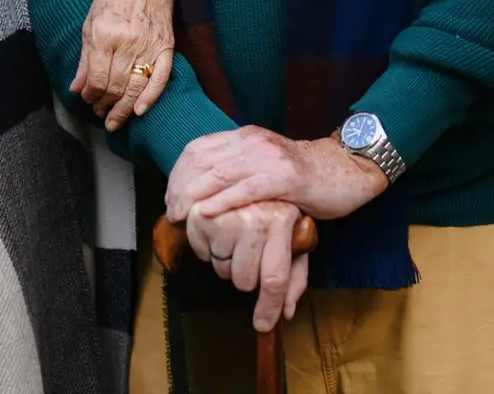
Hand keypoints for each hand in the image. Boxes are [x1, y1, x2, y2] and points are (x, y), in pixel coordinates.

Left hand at [71, 0, 174, 130]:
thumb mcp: (90, 23)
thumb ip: (85, 58)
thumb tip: (76, 88)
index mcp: (105, 36)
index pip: (98, 79)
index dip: (91, 96)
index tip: (87, 101)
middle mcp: (127, 43)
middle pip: (116, 87)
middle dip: (106, 106)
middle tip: (100, 115)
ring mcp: (149, 46)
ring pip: (136, 88)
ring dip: (124, 109)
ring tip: (115, 121)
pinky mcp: (166, 46)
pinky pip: (161, 78)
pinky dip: (151, 97)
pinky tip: (140, 110)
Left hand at [167, 126, 387, 222]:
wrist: (346, 169)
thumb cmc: (303, 176)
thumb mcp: (263, 165)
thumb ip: (237, 170)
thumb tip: (203, 191)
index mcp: (244, 136)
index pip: (197, 149)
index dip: (177, 173)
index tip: (168, 197)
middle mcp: (252, 141)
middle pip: (202, 160)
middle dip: (179, 187)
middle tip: (170, 211)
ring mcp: (269, 158)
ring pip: (219, 173)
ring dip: (193, 196)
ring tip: (180, 215)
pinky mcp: (286, 178)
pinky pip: (247, 188)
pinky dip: (223, 200)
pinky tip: (207, 212)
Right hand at [184, 201, 311, 331]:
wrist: (252, 167)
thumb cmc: (276, 206)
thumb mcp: (294, 235)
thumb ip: (294, 276)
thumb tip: (285, 312)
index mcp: (281, 223)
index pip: (274, 277)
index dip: (268, 307)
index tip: (262, 325)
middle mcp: (253, 219)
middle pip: (243, 279)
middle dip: (246, 277)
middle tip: (251, 256)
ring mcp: (224, 215)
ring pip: (221, 268)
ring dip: (227, 261)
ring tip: (236, 238)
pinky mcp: (200, 211)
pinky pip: (200, 252)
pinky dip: (207, 249)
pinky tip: (219, 231)